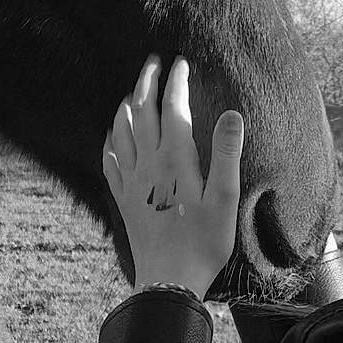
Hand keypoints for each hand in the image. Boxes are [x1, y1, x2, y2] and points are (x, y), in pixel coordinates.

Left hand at [102, 54, 244, 300]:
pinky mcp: (123, 199)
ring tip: (132, 91)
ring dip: (126, 105)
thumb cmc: (203, 242)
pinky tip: (113, 136)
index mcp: (174, 159)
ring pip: (121, 131)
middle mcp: (147, 164)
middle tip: (152, 62)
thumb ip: (226, 153)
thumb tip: (232, 113)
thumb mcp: (225, 198)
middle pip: (141, 111)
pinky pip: (110, 159)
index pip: (173, 107)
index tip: (181, 62)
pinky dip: (111, 138)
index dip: (176, 81)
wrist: (168, 281)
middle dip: (146, 82)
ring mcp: (131, 181)